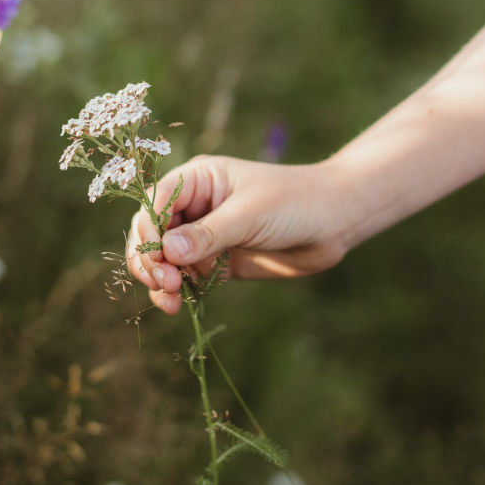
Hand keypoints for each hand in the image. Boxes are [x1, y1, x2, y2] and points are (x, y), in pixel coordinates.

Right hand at [126, 154, 350, 312]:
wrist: (335, 222)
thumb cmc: (295, 203)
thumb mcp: (250, 214)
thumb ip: (208, 234)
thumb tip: (167, 252)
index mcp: (197, 180)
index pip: (155, 202)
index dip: (149, 229)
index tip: (159, 257)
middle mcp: (194, 206)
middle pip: (151, 231)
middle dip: (150, 258)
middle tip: (166, 283)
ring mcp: (204, 235)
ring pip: (163, 258)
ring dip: (158, 279)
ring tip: (171, 300)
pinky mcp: (216, 262)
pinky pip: (185, 276)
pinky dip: (176, 291)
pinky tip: (179, 305)